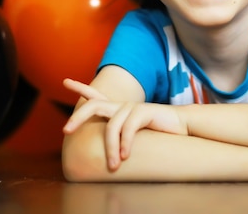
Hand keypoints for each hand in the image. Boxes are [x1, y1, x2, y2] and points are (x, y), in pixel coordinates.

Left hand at [62, 78, 186, 170]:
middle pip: (93, 105)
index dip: (80, 88)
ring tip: (113, 166)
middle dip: (77, 116)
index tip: (65, 81)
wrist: (181, 126)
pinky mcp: (143, 112)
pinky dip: (125, 144)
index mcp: (117, 109)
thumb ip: (119, 135)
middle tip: (66, 130)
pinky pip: (128, 129)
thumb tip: (105, 151)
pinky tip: (125, 156)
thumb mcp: (133, 133)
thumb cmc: (157, 133)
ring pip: (111, 127)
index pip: (95, 96)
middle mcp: (121, 105)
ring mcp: (131, 107)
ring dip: (110, 149)